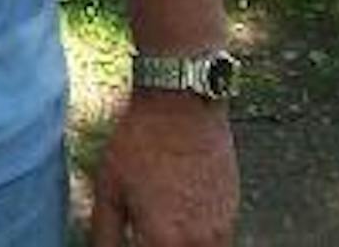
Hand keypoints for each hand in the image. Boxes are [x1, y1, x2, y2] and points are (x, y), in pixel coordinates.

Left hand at [89, 92, 237, 244]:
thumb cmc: (140, 140)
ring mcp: (222, 229)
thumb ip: (105, 232)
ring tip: (160, 229)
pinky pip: (219, 241)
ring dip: (179, 246)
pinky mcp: (233, 212)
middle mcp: (199, 242)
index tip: (129, 241)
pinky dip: (198, 239)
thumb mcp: (107, 187)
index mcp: (164, 240)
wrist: (182, 104)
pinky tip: (178, 219)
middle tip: (142, 234)